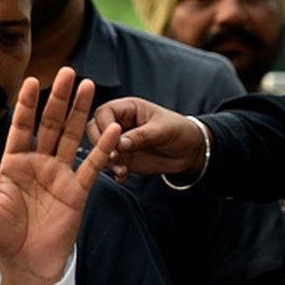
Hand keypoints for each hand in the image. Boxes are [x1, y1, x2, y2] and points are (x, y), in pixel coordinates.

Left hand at [0, 68, 119, 284]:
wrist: (23, 264)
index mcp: (13, 162)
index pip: (21, 126)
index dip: (27, 104)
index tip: (32, 80)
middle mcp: (38, 163)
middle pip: (49, 124)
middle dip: (58, 98)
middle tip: (67, 71)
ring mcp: (59, 175)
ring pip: (70, 136)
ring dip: (79, 112)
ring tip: (87, 86)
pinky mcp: (77, 191)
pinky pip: (91, 166)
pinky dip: (101, 148)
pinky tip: (111, 128)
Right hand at [86, 97, 204, 183]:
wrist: (190, 152)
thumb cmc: (179, 131)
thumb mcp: (163, 130)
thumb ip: (141, 136)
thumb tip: (119, 144)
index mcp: (127, 108)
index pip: (104, 113)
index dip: (104, 126)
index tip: (112, 141)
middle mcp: (118, 123)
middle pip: (94, 129)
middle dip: (100, 144)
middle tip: (113, 157)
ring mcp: (118, 141)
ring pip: (99, 148)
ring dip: (107, 160)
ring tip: (122, 170)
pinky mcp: (121, 157)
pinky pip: (109, 163)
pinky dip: (114, 170)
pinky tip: (123, 176)